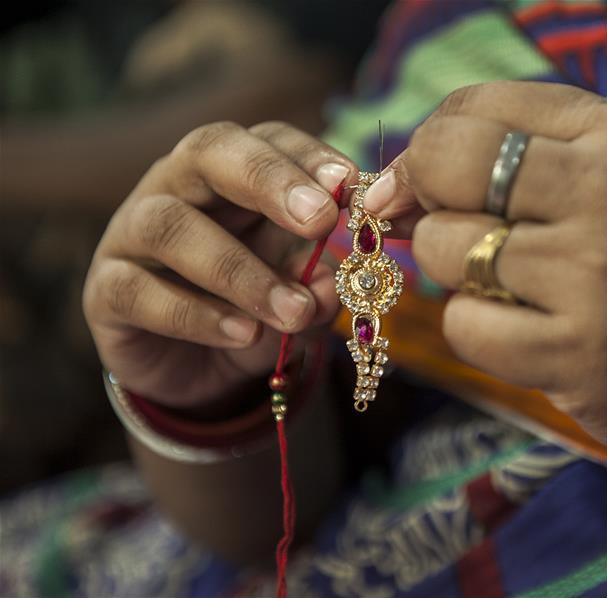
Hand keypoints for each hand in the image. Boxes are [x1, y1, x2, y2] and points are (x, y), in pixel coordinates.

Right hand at [83, 121, 354, 407]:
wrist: (196, 369)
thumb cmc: (253, 309)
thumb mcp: (296, 298)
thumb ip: (316, 287)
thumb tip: (333, 285)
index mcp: (233, 174)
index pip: (266, 139)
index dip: (307, 155)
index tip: (349, 182)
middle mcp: (177, 187)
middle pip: (209, 151)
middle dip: (268, 180)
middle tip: (318, 219)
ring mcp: (131, 233)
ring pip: (170, 226)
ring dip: (239, 271)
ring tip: (293, 311)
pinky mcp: (105, 290)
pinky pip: (136, 291)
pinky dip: (195, 315)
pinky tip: (243, 335)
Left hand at [364, 82, 606, 461]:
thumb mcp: (595, 173)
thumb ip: (494, 153)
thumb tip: (386, 186)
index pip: (467, 111)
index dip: (429, 151)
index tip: (439, 185)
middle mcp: (606, 192)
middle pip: (444, 166)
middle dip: (429, 202)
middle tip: (461, 231)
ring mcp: (593, 275)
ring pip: (445, 250)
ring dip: (460, 274)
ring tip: (518, 287)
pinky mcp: (576, 351)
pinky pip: (464, 325)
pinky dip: (479, 330)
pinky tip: (528, 332)